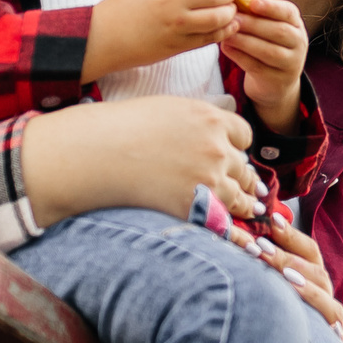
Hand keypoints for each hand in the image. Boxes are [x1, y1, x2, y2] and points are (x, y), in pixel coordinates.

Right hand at [20, 97, 264, 228]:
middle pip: (244, 167)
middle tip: (244, 186)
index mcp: (210, 118)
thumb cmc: (120, 128)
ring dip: (242, 203)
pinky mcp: (197, 207)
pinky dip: (233, 229)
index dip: (237, 146)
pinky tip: (235, 233)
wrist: (94, 154)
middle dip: (241, 176)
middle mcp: (216, 147)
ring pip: (242, 197)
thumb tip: (211, 132)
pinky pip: (228, 223)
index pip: (244, 135)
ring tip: (248, 210)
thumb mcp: (166, 110)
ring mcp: (209, 179)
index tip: (233, 155)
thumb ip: (196, 121)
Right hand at [85, 0, 237, 80]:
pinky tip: (227, 28)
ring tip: (229, 13)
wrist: (103, 36)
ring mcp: (177, 25)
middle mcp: (173, 1)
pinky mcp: (178, 46)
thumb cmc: (124, 7)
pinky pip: (209, 39)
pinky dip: (223, 32)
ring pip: (217, 18)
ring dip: (229, 15)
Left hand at [221, 0, 307, 131]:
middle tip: (232, 18)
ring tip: (227, 34)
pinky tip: (226, 48)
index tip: (253, 2)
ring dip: (245, 42)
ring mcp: (291, 64)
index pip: (288, 12)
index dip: (271, 7)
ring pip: (269, 51)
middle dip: (253, 24)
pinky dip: (240, 57)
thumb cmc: (267, 45)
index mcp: (295, 23)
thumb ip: (256, 15)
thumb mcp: (268, 27)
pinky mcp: (278, 81)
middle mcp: (298, 43)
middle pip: (279, 32)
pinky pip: (258, 67)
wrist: (276, 81)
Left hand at [224, 213, 342, 339]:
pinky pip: (327, 312)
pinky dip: (312, 300)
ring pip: (320, 285)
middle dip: (285, 254)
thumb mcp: (271, 293)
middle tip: (260, 246)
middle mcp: (323, 288)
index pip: (306, 248)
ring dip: (298, 275)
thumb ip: (262, 269)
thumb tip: (242, 242)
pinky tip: (296, 294)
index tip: (272, 218)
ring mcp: (329, 309)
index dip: (290, 233)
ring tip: (279, 269)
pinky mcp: (333, 331)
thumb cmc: (278, 321)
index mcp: (311, 275)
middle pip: (312, 264)